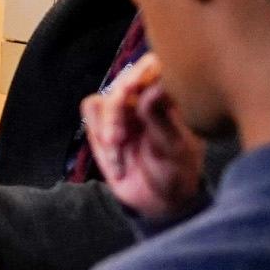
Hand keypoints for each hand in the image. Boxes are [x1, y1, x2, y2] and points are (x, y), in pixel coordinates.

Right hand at [82, 57, 203, 218]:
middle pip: (123, 82)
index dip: (143, 71)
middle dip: (117, 109)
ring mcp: (122, 112)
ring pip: (103, 99)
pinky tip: (114, 158)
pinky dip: (98, 134)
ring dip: (106, 124)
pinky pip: (91, 112)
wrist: (160, 202)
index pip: (155, 66)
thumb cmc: (178, 173)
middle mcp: (145, 99)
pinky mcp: (103, 126)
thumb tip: (154, 87)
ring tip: (116, 147)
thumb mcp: (176, 149)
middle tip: (117, 134)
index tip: (133, 89)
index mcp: (170, 97)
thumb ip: (161, 118)